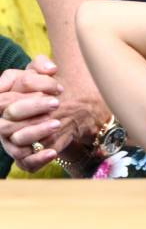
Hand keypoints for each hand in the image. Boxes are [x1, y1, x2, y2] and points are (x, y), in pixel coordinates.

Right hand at [0, 56, 64, 170]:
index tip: (56, 87)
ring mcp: (9, 142)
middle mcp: (1, 123)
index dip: (31, 90)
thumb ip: (41, 65)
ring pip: (17, 139)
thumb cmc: (41, 91)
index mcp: (1, 101)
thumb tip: (50, 68)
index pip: (6, 97)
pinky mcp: (22, 158)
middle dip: (34, 108)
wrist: (54, 115)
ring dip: (37, 131)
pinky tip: (53, 151)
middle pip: (10, 117)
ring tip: (57, 124)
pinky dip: (38, 158)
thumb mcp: (39, 75)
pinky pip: (25, 163)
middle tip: (57, 103)